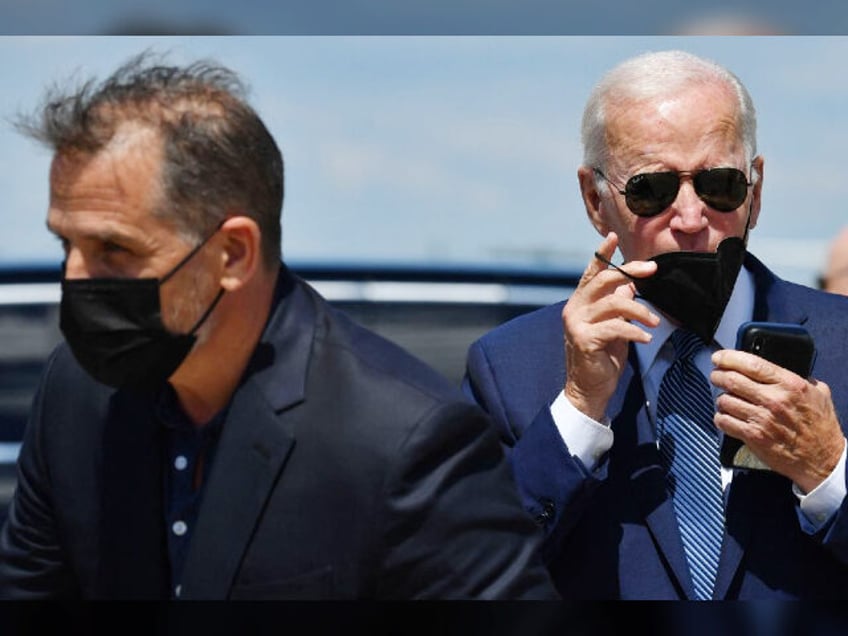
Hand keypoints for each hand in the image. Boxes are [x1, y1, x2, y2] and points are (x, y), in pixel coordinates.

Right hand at [562, 232, 658, 420]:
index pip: (591, 273)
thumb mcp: (613, 327)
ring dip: (639, 309)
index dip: (602, 254)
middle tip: (653, 270)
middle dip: (630, 271)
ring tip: (654, 320)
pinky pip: (614, 328)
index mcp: (580, 302)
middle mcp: (574, 308)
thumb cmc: (602, 358)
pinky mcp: (583, 339)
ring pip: (613, 303)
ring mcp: (576, 323)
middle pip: (603, 280)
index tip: (613, 237)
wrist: (588, 390)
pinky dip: (634, 331)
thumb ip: (618, 306)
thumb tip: (630, 286)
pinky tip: (645, 337)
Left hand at [711, 349, 844, 492]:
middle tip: (716, 376)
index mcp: (790, 384)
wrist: (823, 459)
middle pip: (731, 379)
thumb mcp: (817, 393)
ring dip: (721, 399)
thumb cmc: (820, 426)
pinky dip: (721, 418)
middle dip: (718, 375)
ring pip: (724, 400)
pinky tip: (727, 417)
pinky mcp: (753, 436)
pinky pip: (724, 421)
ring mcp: (762, 418)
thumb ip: (797, 378)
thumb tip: (775, 369)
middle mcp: (774, 399)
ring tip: (726, 400)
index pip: (752, 363)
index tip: (719, 357)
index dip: (729, 358)